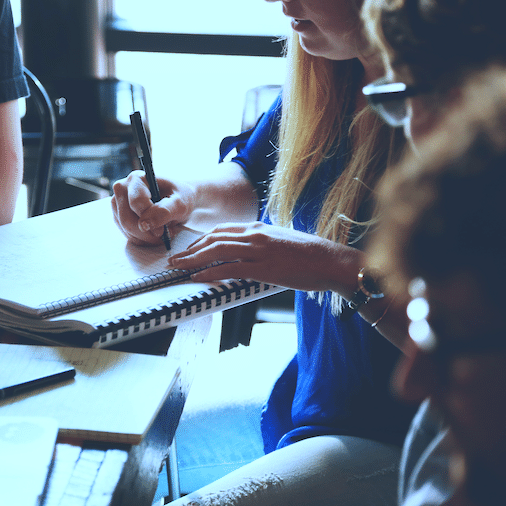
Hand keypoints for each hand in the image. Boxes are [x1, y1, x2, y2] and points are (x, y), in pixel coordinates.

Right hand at [111, 170, 195, 245]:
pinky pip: (128, 235)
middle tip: (164, 234)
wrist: (178, 201)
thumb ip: (164, 211)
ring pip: (126, 229)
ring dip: (146, 237)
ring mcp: (118, 204)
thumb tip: (144, 224)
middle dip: (147, 232)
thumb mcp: (180, 203)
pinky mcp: (119, 217)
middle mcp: (123, 189)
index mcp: (137, 179)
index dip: (149, 218)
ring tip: (162, 231)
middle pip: (127, 219)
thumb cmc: (180, 198)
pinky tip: (154, 233)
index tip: (163, 229)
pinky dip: (143, 239)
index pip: (136, 202)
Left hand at [168, 222, 360, 293]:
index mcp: (258, 227)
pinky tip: (198, 278)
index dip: (201, 240)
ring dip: (193, 260)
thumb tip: (247, 254)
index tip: (189, 249)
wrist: (331, 261)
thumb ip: (261, 244)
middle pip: (213, 238)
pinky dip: (210, 273)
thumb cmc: (309, 255)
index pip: (222, 230)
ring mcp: (258, 250)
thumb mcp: (280, 242)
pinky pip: (230, 269)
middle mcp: (255, 235)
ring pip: (217, 251)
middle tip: (175, 259)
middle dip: (190, 249)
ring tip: (179, 267)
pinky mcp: (264, 267)